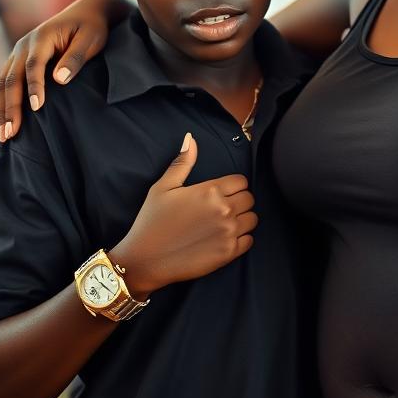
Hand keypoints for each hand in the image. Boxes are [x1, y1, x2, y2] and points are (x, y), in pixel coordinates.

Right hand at [0, 0, 128, 143]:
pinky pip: (2, 87)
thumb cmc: (92, 28)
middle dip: (9, 108)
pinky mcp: (17, 64)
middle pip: (11, 79)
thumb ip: (76, 57)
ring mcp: (17, 55)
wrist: (85, 12)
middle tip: (10, 135)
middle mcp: (23, 46)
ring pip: (1, 86)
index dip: (34, 86)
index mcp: (41, 38)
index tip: (36, 108)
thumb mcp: (91, 39)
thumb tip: (60, 79)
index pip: (34, 65)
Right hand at [110, 135, 256, 295]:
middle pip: (249, 199)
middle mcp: (224, 210)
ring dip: (242, 219)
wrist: (145, 260)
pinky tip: (224, 238)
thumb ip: (182, 162)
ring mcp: (228, 233)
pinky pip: (249, 240)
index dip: (232, 185)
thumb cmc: (152, 221)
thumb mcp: (163, 187)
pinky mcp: (229, 253)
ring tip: (223, 223)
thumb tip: (190, 138)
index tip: (220, 193)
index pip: (241, 181)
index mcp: (210, 191)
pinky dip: (241, 239)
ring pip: (252, 219)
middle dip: (238, 200)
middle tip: (221, 208)